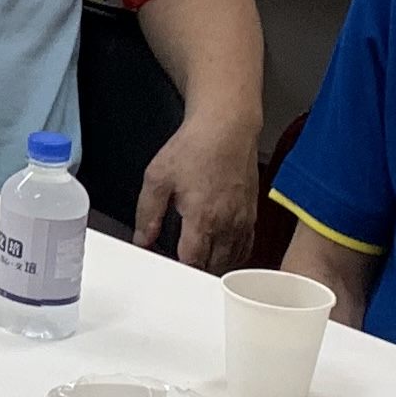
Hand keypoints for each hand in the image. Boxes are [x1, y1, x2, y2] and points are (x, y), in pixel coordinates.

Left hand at [134, 112, 264, 273]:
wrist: (227, 128)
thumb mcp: (158, 177)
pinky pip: (246, 247)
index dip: (177, 268)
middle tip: (178, 262)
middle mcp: (227, 224)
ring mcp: (243, 221)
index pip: (192, 261)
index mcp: (203, 218)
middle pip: (213, 266)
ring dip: (214, 264)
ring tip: (196, 258)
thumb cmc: (195, 147)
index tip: (166, 265)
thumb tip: (143, 239)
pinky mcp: (252, 214)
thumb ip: (148, 213)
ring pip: (231, 260)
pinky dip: (233, 255)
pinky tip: (219, 251)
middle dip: (195, 268)